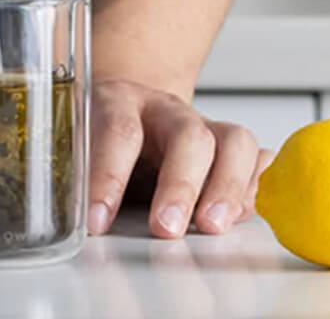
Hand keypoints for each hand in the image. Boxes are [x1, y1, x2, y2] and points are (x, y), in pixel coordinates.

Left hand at [88, 78, 273, 237]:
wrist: (127, 105)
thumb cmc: (98, 130)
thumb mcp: (76, 141)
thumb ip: (76, 171)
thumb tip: (73, 215)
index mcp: (119, 100)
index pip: (117, 132)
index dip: (107, 177)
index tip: (97, 221)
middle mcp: (167, 108)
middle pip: (188, 137)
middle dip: (180, 186)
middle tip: (165, 229)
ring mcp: (205, 124)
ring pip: (234, 142)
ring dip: (227, 188)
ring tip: (212, 227)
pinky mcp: (230, 147)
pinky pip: (257, 160)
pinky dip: (253, 187)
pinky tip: (239, 213)